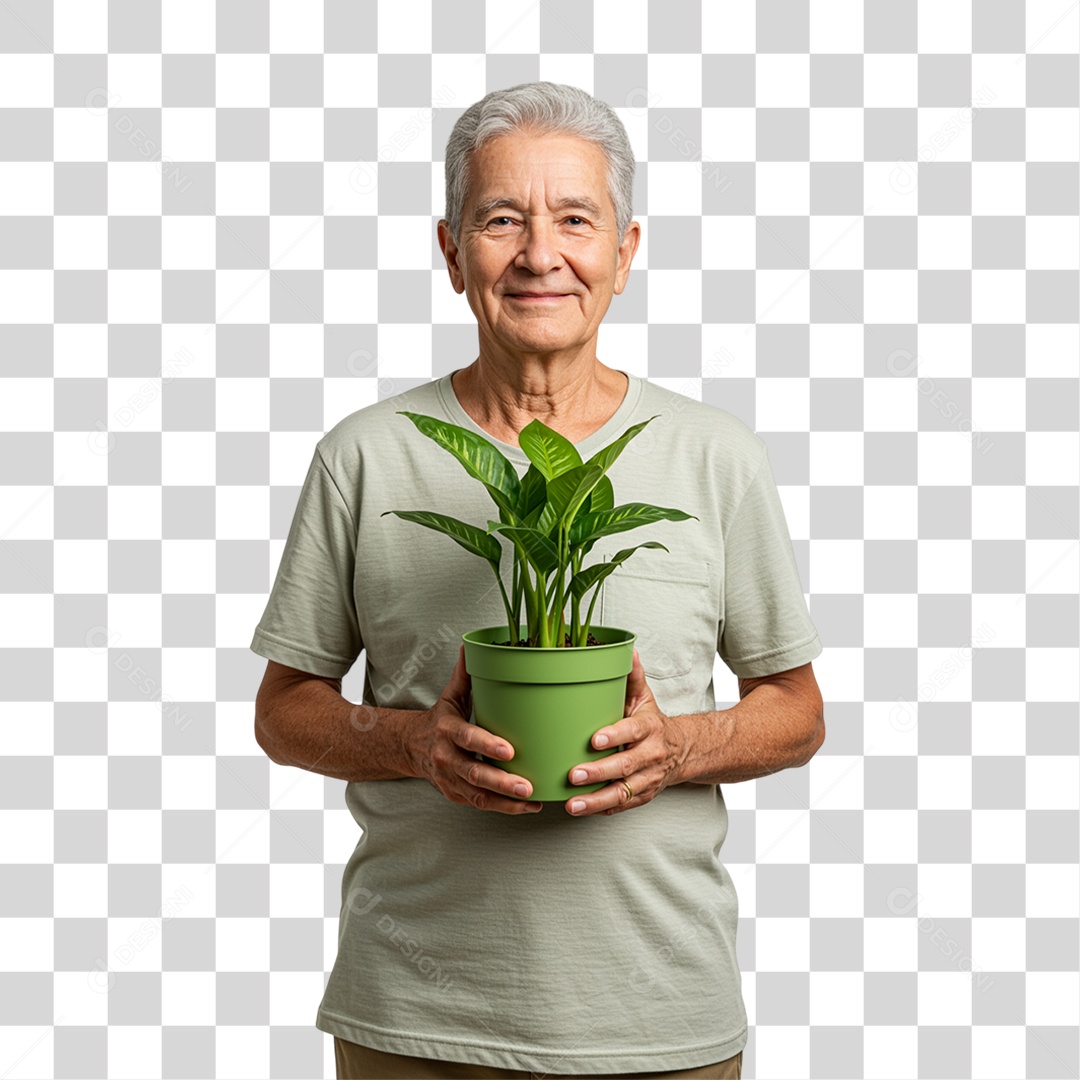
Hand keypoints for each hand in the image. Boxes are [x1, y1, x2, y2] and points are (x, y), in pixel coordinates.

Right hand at [409, 644, 543, 813]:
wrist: (410, 748)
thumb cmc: (440, 719)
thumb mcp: (450, 696)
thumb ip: (464, 675)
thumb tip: (471, 646)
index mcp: (447, 730)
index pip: (467, 738)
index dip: (487, 746)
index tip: (509, 750)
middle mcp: (446, 757)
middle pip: (474, 773)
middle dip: (501, 782)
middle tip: (527, 786)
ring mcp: (449, 779)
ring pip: (478, 795)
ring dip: (506, 801)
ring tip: (532, 801)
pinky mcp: (455, 795)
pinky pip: (480, 805)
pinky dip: (503, 808)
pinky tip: (527, 807)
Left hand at [564, 648, 689, 815]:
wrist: (683, 751)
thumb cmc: (652, 722)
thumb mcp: (644, 697)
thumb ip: (632, 677)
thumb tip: (627, 651)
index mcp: (649, 728)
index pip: (632, 731)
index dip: (614, 736)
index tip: (594, 739)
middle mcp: (650, 755)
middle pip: (625, 766)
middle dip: (598, 772)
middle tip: (573, 775)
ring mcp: (648, 778)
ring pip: (623, 793)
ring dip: (596, 800)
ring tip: (573, 804)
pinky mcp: (643, 795)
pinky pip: (624, 806)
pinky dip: (604, 810)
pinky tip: (584, 811)